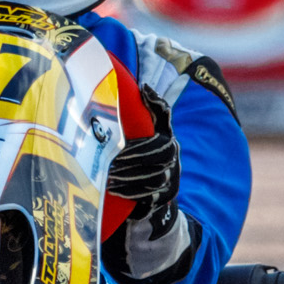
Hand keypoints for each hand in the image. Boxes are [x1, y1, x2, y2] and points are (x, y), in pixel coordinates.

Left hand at [104, 91, 178, 235]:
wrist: (156, 184)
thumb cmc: (148, 149)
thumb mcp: (150, 128)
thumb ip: (151, 108)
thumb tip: (144, 85)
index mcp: (169, 141)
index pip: (161, 142)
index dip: (141, 145)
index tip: (119, 147)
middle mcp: (174, 161)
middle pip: (158, 161)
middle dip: (132, 162)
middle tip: (109, 164)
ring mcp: (172, 180)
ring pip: (154, 180)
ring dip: (129, 178)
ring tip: (108, 177)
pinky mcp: (164, 197)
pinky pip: (149, 197)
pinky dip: (130, 193)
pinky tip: (113, 190)